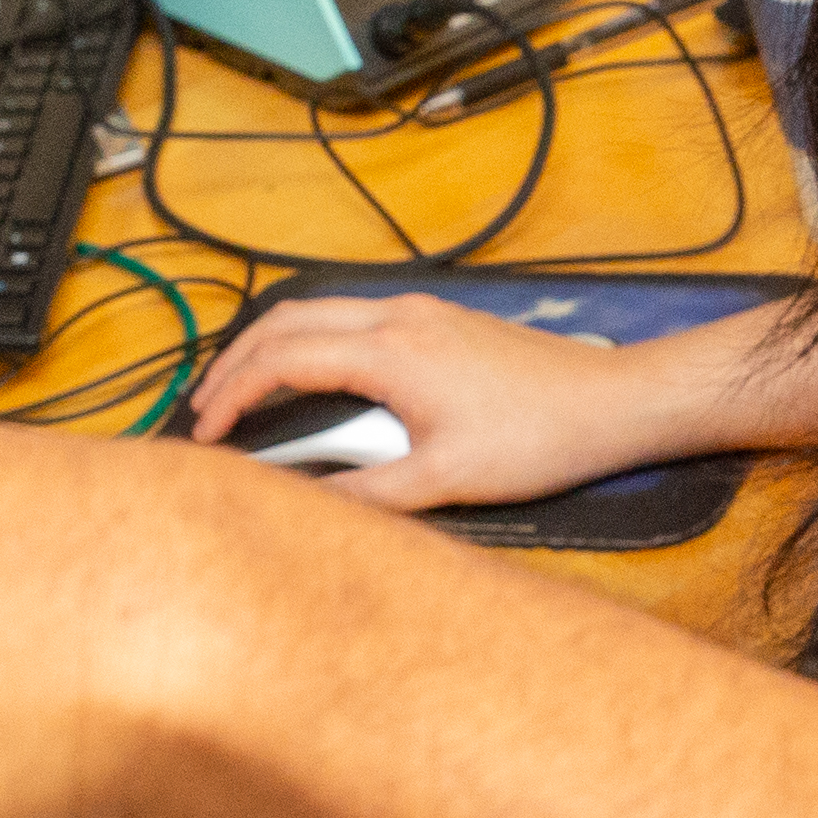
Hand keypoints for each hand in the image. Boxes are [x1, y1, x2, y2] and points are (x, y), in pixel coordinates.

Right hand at [177, 295, 680, 511]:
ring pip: (321, 312)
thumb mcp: (446, 481)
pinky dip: (314, 342)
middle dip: (237, 361)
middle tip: (206, 408)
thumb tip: (305, 505)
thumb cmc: (540, 438)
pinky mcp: (441, 321)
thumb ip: (368, 494)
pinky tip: (313, 378)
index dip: (233, 396)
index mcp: (392, 351)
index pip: (283, 359)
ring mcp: (422, 312)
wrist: (611, 402)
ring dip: (275, 347)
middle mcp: (400, 317)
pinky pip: (354, 317)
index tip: (206, 433)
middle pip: (289, 320)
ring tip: (246, 393)